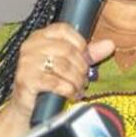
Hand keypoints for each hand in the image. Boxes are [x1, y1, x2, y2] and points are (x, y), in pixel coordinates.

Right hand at [0, 24, 114, 127]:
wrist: (28, 107)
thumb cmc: (47, 83)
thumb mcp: (68, 65)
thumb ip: (88, 54)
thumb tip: (109, 44)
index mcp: (39, 37)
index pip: (63, 29)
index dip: (80, 43)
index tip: (84, 57)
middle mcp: (30, 46)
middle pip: (67, 50)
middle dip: (81, 67)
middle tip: (84, 79)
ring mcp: (27, 62)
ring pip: (63, 66)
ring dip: (76, 80)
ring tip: (78, 88)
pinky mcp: (26, 79)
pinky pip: (55, 82)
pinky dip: (68, 89)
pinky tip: (71, 94)